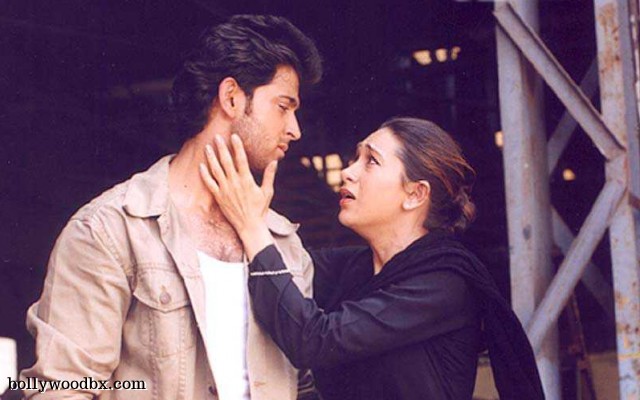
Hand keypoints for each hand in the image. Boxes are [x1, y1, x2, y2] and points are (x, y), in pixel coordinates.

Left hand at [199, 134, 276, 259]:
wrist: (249, 226)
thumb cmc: (260, 209)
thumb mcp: (267, 192)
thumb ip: (269, 176)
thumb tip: (274, 162)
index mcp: (247, 180)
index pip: (241, 159)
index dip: (237, 146)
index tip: (234, 136)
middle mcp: (234, 183)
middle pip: (226, 161)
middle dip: (221, 148)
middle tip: (217, 137)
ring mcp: (225, 190)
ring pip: (216, 170)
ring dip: (211, 157)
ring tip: (207, 147)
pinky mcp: (219, 197)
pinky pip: (209, 183)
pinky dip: (204, 174)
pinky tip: (201, 166)